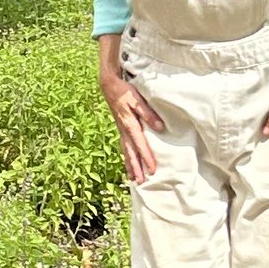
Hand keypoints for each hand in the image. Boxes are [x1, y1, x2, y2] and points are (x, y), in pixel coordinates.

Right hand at [100, 45, 165, 184]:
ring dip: (131, 166)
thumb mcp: (138, 99)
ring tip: (134, 180)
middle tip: (141, 182)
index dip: (147, 158)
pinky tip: (129, 164)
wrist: (109, 85)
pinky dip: (127, 158)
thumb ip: (149, 114)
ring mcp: (121, 131)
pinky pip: (124, 147)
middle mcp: (124, 131)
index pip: (140, 145)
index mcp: (129, 124)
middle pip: (131, 153)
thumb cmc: (125, 91)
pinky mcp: (121, 129)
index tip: (152, 169)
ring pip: (126, 152)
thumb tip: (160, 128)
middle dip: (137, 168)